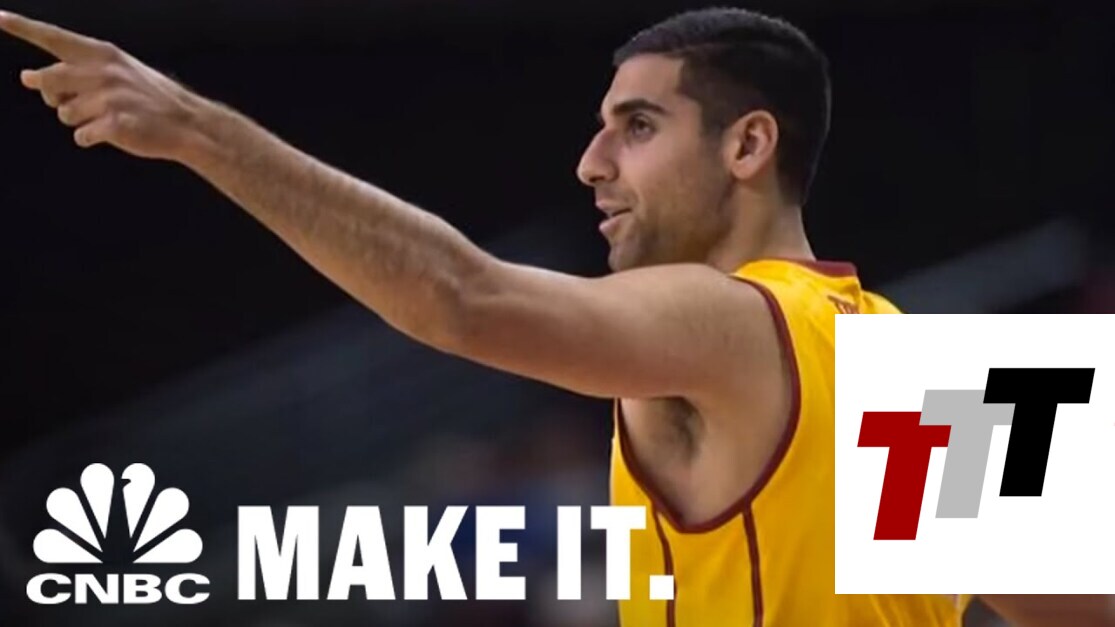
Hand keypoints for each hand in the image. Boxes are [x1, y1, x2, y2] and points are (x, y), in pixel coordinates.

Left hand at [0, 11, 207, 159]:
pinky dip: (92, 138)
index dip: (24, 28)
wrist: (189, 124)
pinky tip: (113, 133)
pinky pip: (82, 136)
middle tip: (65, 100)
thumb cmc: (150, 98)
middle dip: (52, 94)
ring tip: (105, 118)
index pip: (55, 38)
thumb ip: (77, 70)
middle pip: (50, 81)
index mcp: (103, 54)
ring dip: (79, 120)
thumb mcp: (120, 70)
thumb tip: (31, 79)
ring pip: (65, 114)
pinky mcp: (114, 125)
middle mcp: (103, 72)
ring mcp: (109, 99)